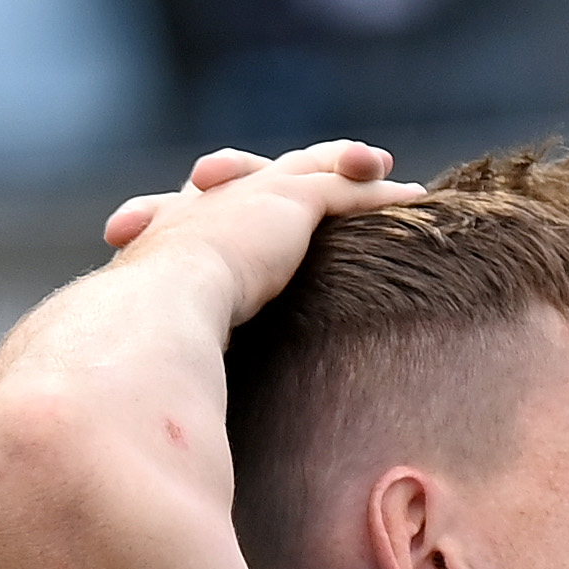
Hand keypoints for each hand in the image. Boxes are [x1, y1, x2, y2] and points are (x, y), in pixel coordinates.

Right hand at [97, 140, 410, 322]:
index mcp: (173, 232)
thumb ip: (182, 348)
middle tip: (317, 173)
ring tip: (380, 166)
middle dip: (289, 168)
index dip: (225, 203)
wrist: (160, 307)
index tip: (237, 209)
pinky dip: (380, 192)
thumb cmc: (152, 339)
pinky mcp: (289, 199)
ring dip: (345, 163)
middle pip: (256, 172)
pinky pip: (346, 189)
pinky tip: (416, 195)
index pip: (203, 208)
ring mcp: (250, 194)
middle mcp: (210, 202)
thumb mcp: (165, 337)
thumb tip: (180, 405)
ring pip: (309, 167)